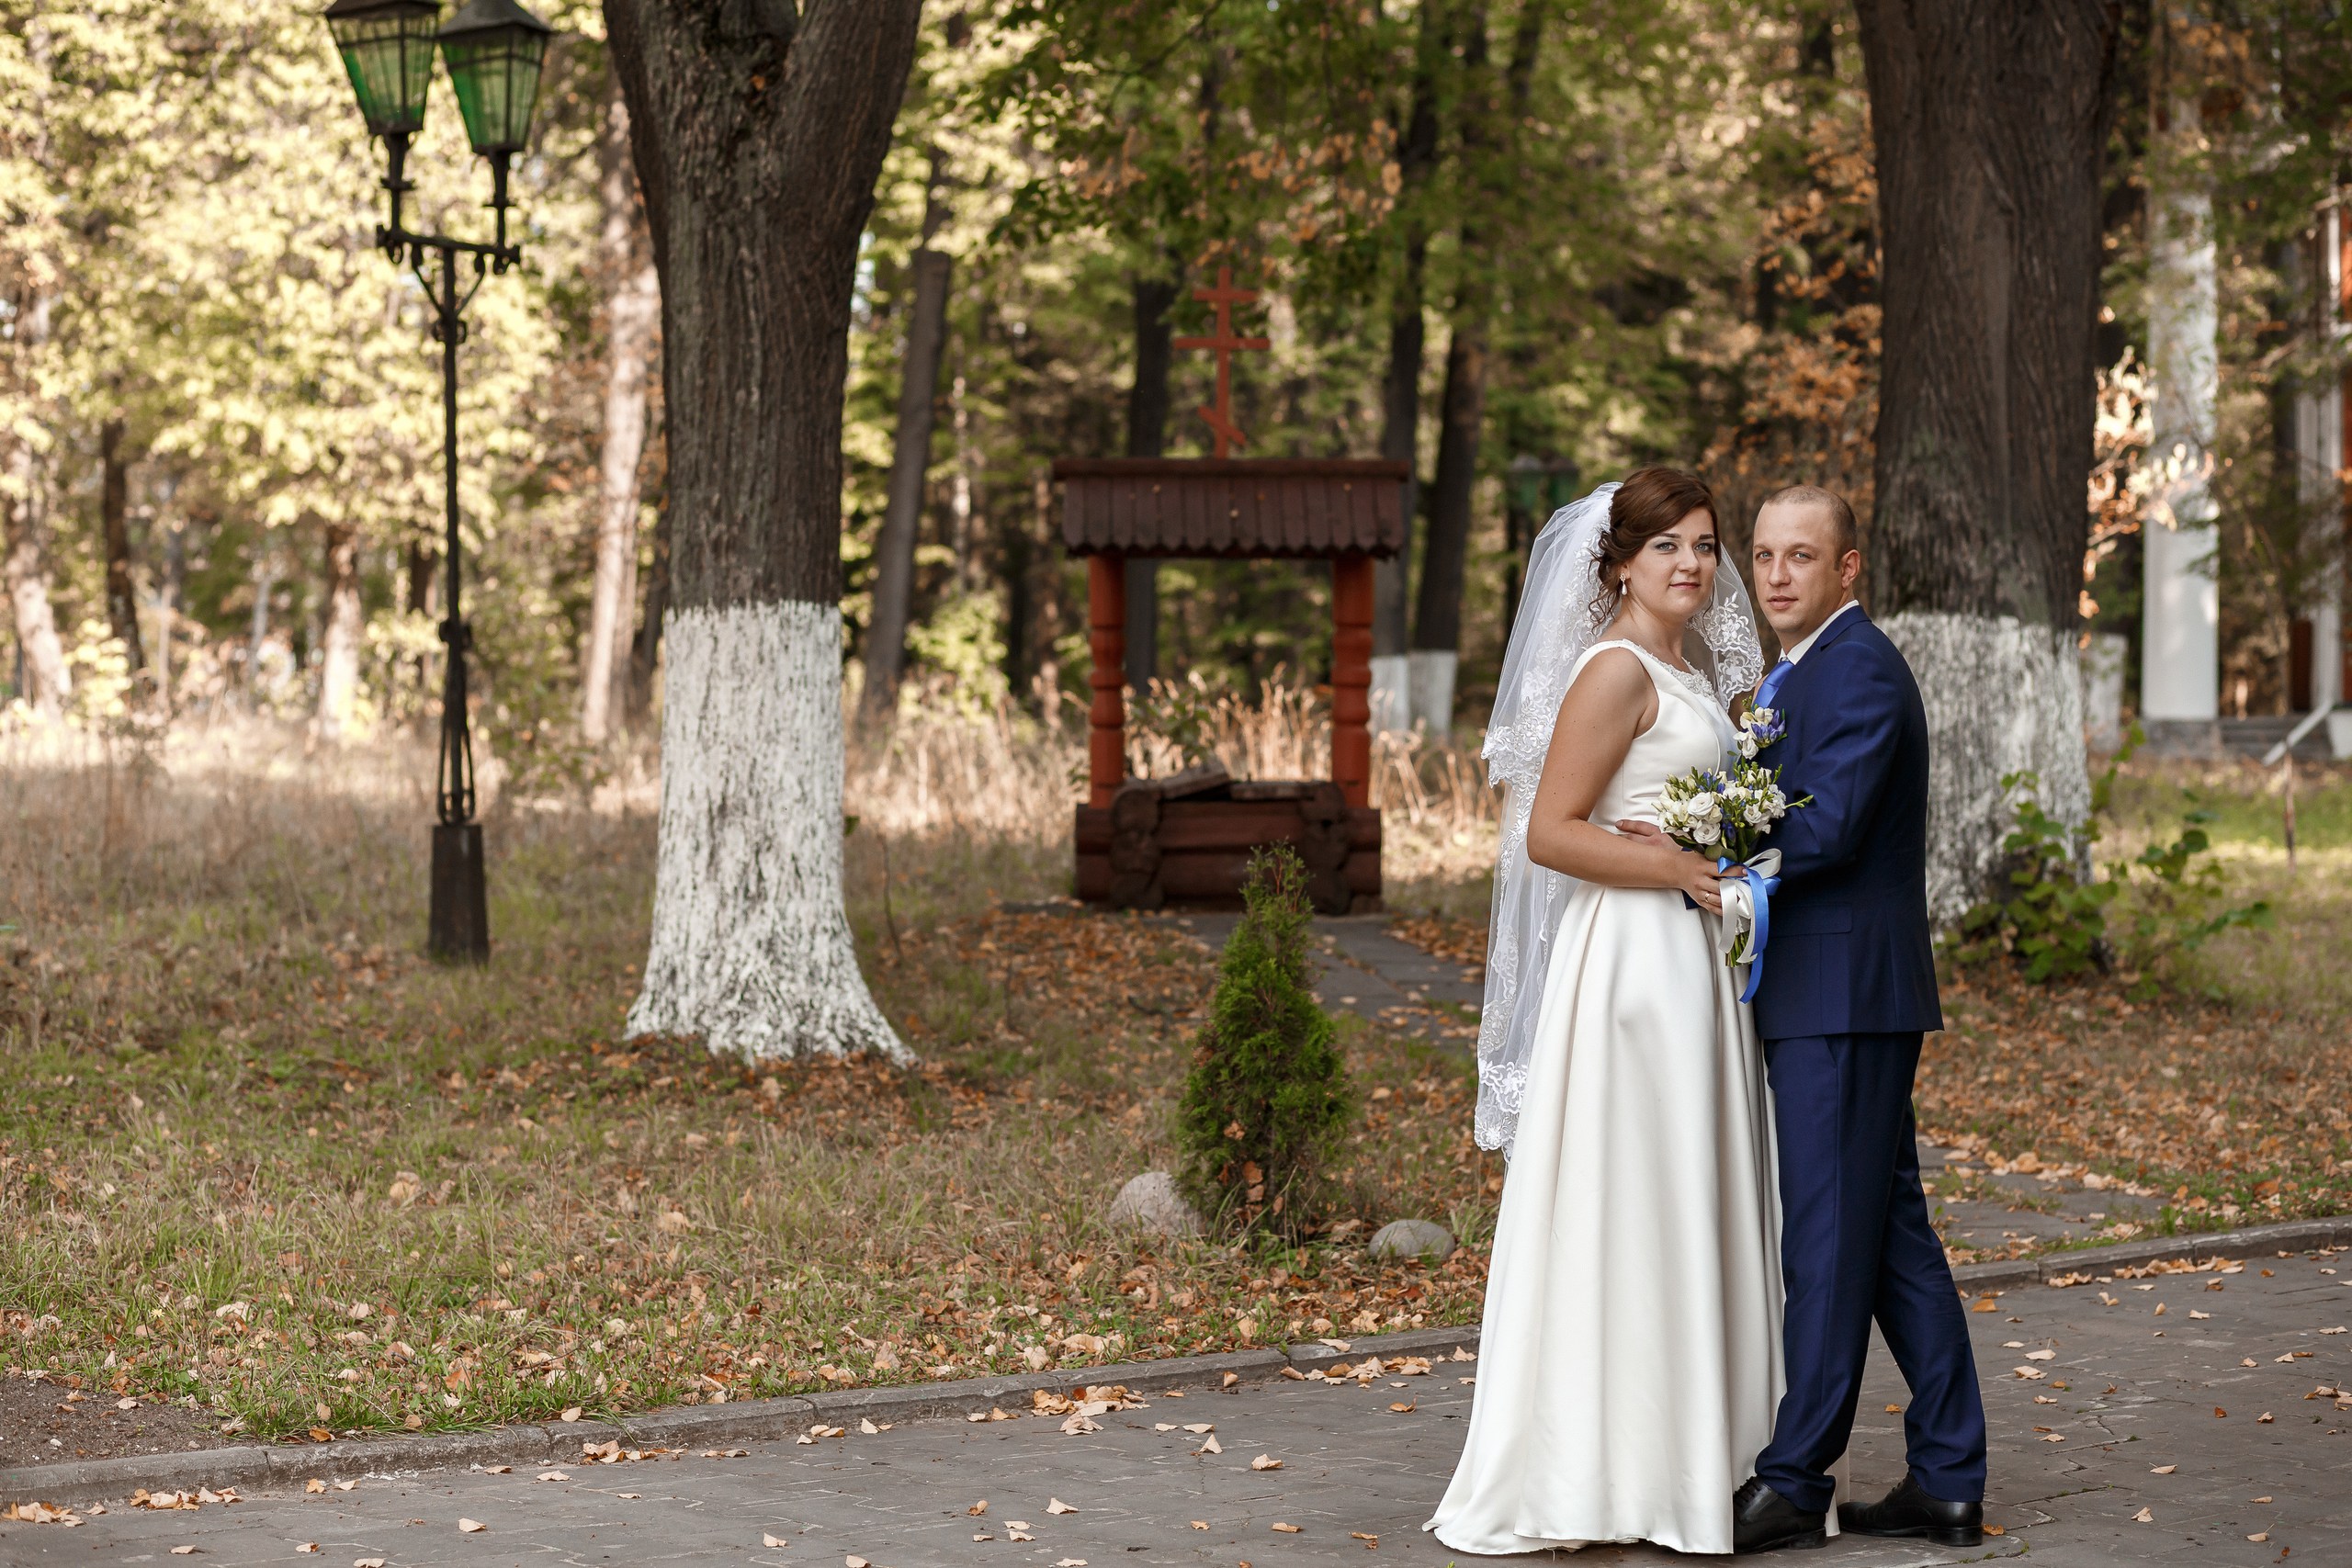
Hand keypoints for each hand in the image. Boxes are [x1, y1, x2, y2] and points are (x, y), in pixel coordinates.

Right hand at [1618, 819, 1741, 912]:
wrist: (1674, 870)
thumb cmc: (1690, 860)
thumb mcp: (1702, 855)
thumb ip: (1717, 859)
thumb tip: (1736, 861)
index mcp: (1702, 867)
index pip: (1721, 870)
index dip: (1735, 871)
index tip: (1745, 872)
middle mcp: (1700, 881)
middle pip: (1720, 888)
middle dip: (1735, 889)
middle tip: (1747, 889)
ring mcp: (1699, 892)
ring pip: (1717, 900)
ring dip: (1731, 901)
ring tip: (1742, 900)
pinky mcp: (1699, 900)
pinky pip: (1712, 908)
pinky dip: (1723, 910)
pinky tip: (1732, 909)